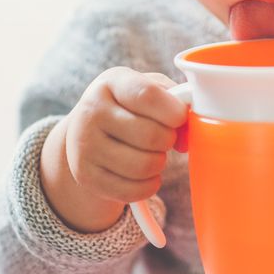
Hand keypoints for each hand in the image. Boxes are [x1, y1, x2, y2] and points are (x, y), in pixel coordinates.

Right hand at [64, 67, 188, 204]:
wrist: (85, 132)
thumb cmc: (129, 108)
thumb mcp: (148, 90)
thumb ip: (175, 100)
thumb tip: (189, 133)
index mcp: (111, 83)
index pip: (148, 96)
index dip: (174, 111)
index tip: (179, 117)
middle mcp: (92, 112)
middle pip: (151, 136)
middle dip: (168, 140)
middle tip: (164, 138)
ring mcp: (85, 146)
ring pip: (144, 166)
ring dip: (159, 163)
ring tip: (153, 154)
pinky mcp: (86, 176)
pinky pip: (133, 190)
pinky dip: (148, 185)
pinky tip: (145, 174)